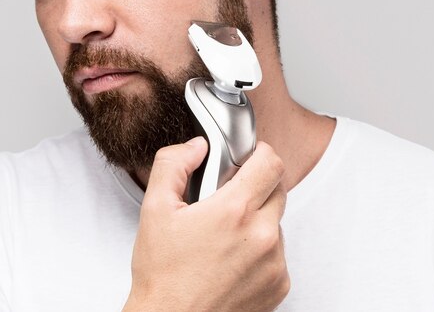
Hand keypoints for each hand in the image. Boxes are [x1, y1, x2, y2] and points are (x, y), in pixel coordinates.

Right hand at [123, 137, 289, 311]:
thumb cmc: (162, 274)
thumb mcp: (155, 208)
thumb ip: (173, 164)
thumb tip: (196, 147)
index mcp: (234, 211)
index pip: (271, 163)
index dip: (260, 154)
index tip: (248, 159)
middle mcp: (261, 236)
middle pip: (278, 189)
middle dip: (256, 186)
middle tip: (227, 198)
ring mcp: (274, 264)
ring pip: (277, 221)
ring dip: (258, 218)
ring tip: (225, 233)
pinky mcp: (278, 286)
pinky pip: (278, 253)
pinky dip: (260, 249)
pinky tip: (232, 257)